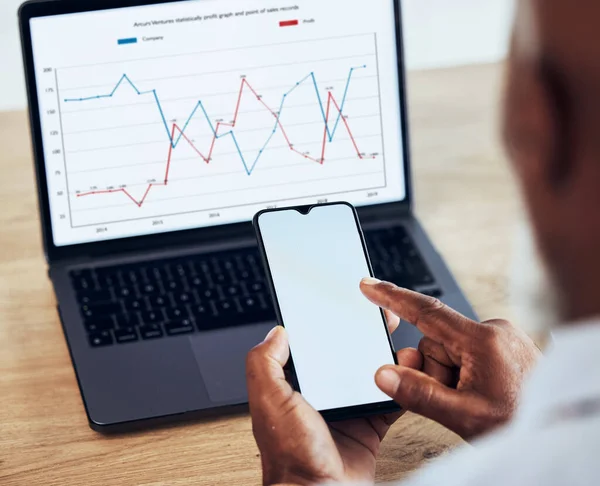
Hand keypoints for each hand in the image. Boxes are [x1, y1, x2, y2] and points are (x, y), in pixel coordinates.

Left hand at [246, 315, 421, 485]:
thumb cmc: (289, 456)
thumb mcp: (269, 401)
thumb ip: (265, 363)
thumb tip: (275, 332)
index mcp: (296, 386)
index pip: (312, 347)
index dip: (327, 326)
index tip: (342, 307)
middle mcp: (321, 396)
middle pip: (346, 357)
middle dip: (363, 336)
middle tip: (378, 319)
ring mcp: (347, 410)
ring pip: (370, 375)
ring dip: (384, 359)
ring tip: (396, 342)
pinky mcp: (369, 427)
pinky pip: (388, 402)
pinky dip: (400, 389)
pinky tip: (409, 374)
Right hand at [361, 278, 541, 439]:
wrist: (561, 422)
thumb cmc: (521, 422)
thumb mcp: (464, 415)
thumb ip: (419, 394)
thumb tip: (383, 374)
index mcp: (481, 340)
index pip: (426, 312)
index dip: (391, 297)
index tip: (368, 285)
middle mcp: (492, 330)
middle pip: (434, 342)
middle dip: (434, 370)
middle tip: (453, 398)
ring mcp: (500, 336)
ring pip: (449, 350)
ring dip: (449, 374)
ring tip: (473, 399)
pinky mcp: (504, 344)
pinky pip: (466, 351)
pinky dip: (463, 371)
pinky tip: (481, 391)